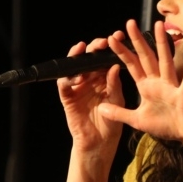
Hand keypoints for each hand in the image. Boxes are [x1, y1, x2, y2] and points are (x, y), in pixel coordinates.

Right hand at [56, 37, 124, 159]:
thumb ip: (114, 84)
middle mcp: (90, 80)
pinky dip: (67, 79)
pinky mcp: (68, 98)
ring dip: (78, 58)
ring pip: (74, 67)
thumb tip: (114, 66)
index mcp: (104, 79)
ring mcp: (77, 88)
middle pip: (89, 58)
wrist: (100, 144)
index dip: (110, 47)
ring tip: (83, 51)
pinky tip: (75, 76)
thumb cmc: (112, 124)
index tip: (118, 37)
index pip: (105, 58)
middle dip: (94, 48)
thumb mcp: (117, 101)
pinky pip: (64, 85)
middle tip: (102, 43)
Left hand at [97, 19, 182, 147]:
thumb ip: (119, 113)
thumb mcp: (137, 120)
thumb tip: (100, 108)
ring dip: (162, 44)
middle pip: (146, 57)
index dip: (121, 52)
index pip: (132, 65)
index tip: (111, 38)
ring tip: (158, 26)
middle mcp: (159, 82)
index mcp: (147, 86)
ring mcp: (172, 86)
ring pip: (166, 62)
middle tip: (129, 22)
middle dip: (138, 40)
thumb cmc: (166, 125)